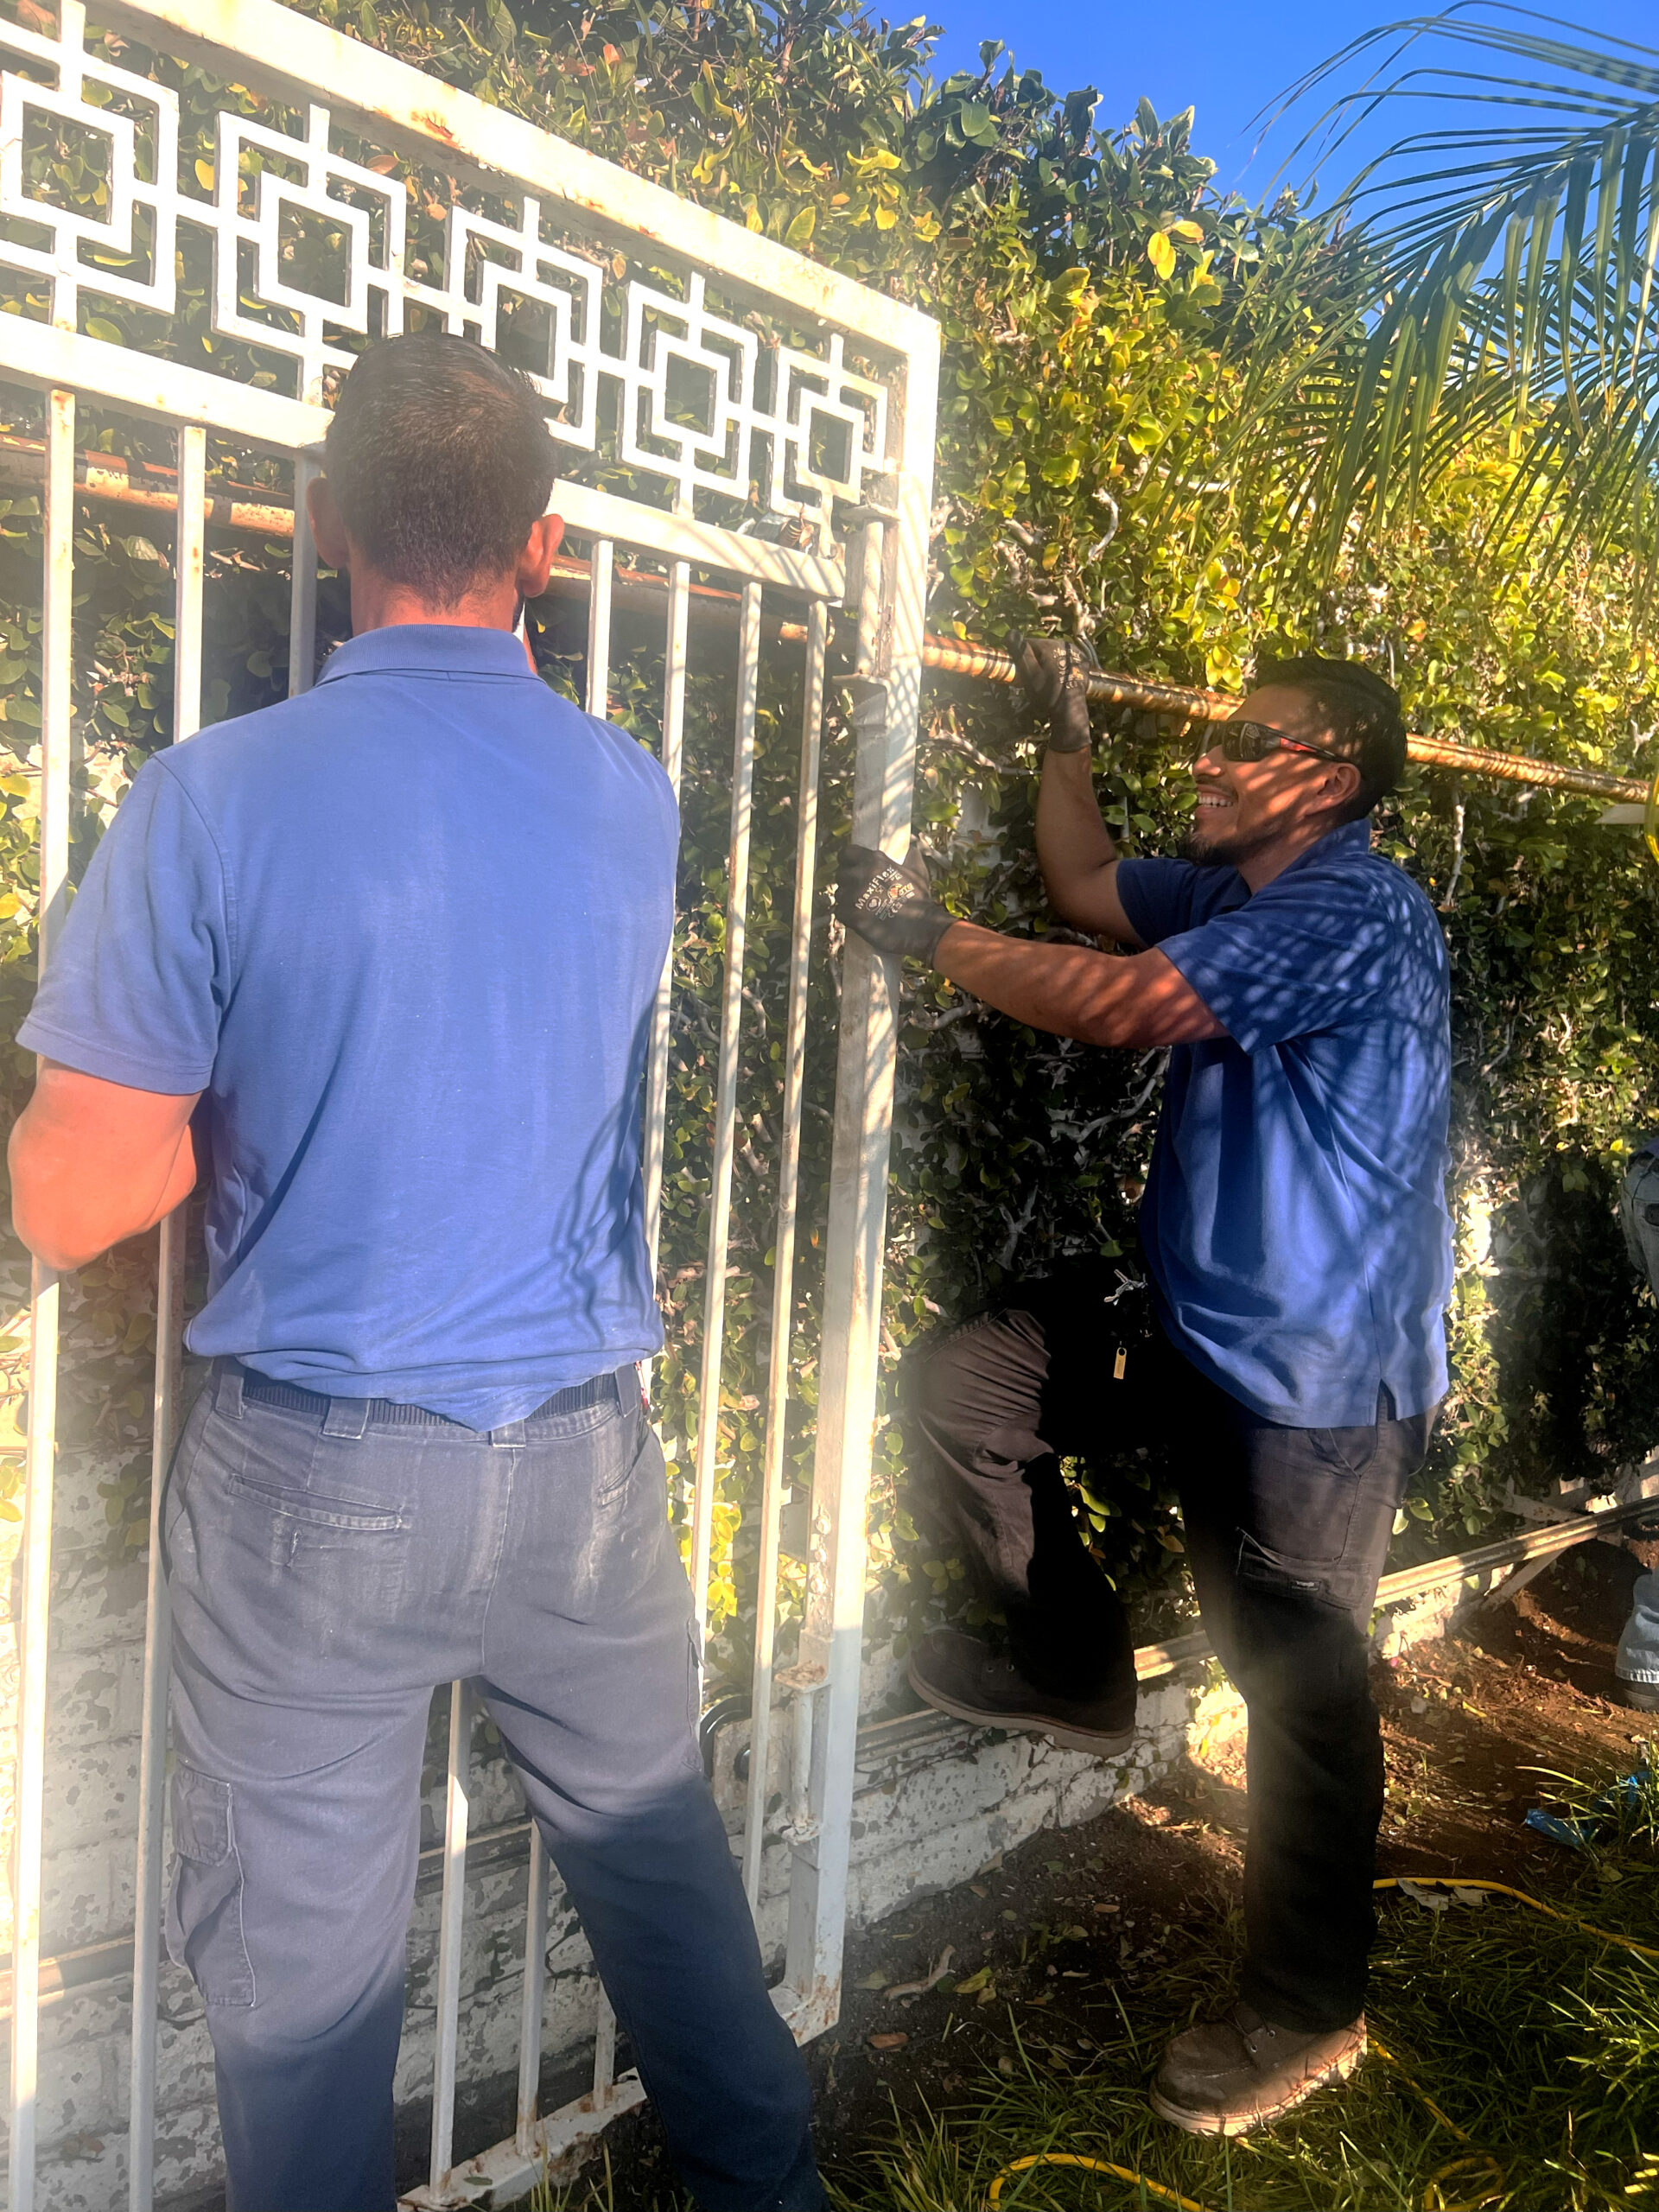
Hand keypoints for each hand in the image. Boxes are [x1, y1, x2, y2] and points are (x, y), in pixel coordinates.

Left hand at [835, 842, 954, 963]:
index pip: (846, 853)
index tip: (853, 869)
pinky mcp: (851, 915)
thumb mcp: (918, 872)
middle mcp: (860, 875)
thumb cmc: (920, 898)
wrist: (921, 927)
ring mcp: (854, 896)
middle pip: (841, 875)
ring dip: (847, 900)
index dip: (848, 861)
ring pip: (839, 894)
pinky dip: (847, 915)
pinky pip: (839, 911)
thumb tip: (912, 849)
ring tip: (861, 907)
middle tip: (860, 892)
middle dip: (848, 883)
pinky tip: (859, 917)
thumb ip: (911, 858)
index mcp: (874, 861)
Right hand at [1009, 631, 1096, 752]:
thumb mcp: (1029, 674)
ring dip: (1047, 662)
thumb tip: (1011, 632)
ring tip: (1047, 680)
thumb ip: (1020, 652)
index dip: (1022, 657)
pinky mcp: (1082, 662)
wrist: (1069, 710)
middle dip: (1036, 659)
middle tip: (1035, 678)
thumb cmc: (1046, 693)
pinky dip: (1060, 665)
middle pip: (1042, 648)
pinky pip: (1065, 659)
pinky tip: (1059, 677)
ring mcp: (1076, 653)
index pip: (1028, 643)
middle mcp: (1064, 644)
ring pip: (1053, 653)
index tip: (1023, 672)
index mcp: (1050, 645)